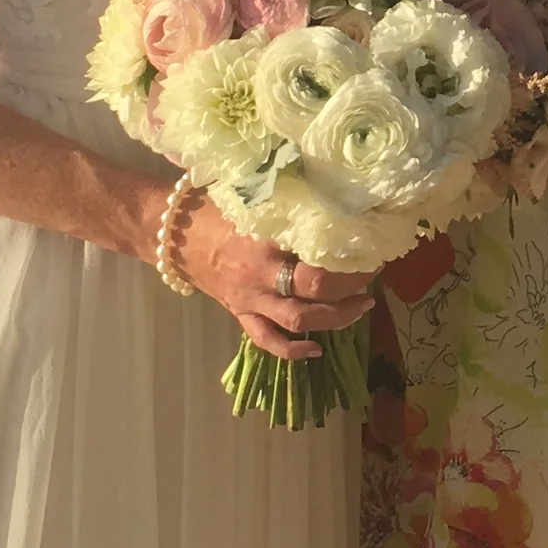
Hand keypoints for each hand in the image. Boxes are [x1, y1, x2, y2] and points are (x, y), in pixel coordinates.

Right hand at [181, 202, 374, 360]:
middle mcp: (260, 274)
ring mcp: (250, 300)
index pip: (317, 256)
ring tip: (362, 307)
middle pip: (313, 290)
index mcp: (266, 240)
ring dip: (336, 319)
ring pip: (298, 321)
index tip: (372, 248)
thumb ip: (289, 203)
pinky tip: (317, 350)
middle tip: (371, 277)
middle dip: (350, 288)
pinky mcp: (241, 315)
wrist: (175, 235)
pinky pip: (267, 342)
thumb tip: (336, 195)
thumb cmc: (217, 209)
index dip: (350, 258)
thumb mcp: (254, 199)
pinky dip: (293, 351)